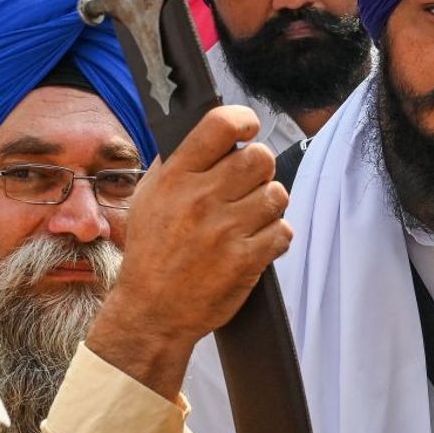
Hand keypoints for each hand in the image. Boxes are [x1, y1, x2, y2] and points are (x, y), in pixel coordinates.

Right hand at [86, 106, 291, 398]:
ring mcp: (225, 230)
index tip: (248, 129)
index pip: (220, 125)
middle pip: (261, 157)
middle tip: (247, 185)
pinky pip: (283, 231)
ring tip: (249, 217)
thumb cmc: (152, 252)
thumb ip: (179, 163)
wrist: (152, 312)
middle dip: (260, 169)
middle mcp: (200, 199)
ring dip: (269, 205)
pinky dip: (275, 237)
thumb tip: (215, 133)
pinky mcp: (246, 260)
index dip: (244, 120)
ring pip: (278, 194)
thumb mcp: (149, 198)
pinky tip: (255, 242)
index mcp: (175, 178)